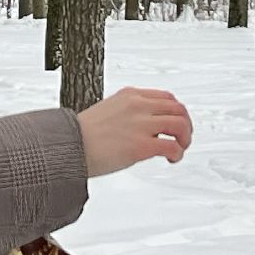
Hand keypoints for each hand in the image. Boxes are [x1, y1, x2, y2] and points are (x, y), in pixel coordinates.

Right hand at [76, 87, 192, 177]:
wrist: (68, 146)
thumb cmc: (81, 134)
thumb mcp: (107, 110)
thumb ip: (127, 112)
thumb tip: (141, 126)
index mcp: (130, 95)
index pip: (166, 97)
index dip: (177, 111)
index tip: (177, 123)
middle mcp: (138, 106)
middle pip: (178, 108)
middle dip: (186, 124)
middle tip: (183, 138)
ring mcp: (141, 125)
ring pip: (180, 124)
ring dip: (185, 138)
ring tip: (180, 149)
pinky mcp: (142, 145)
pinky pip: (172, 146)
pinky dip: (178, 153)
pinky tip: (172, 159)